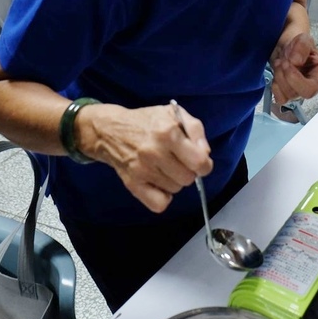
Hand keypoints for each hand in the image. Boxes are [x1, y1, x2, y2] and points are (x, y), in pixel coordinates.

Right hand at [77, 103, 212, 213]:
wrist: (111, 131)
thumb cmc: (147, 122)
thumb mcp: (174, 114)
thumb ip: (196, 130)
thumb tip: (205, 154)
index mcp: (168, 132)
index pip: (199, 162)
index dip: (204, 164)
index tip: (198, 161)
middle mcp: (154, 152)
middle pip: (188, 178)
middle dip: (188, 171)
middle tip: (178, 161)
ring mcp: (142, 170)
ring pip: (175, 190)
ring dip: (174, 181)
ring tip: (164, 167)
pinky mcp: (133, 184)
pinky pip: (159, 204)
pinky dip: (163, 197)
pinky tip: (159, 183)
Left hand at [271, 33, 317, 112]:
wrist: (280, 47)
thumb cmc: (296, 44)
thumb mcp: (302, 38)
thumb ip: (302, 46)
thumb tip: (297, 62)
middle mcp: (316, 84)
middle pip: (308, 92)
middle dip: (293, 76)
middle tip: (286, 61)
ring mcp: (300, 92)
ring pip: (291, 94)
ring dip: (281, 76)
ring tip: (282, 63)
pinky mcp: (287, 96)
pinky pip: (280, 97)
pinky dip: (275, 84)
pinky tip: (278, 76)